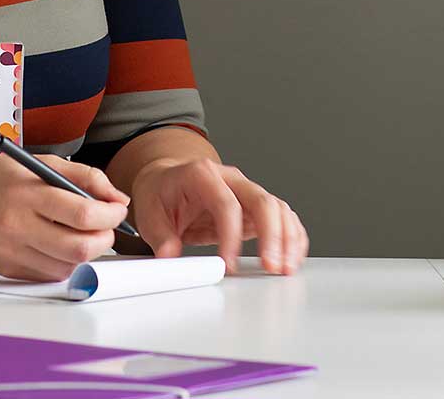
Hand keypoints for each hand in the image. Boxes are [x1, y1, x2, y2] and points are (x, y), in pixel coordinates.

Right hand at [0, 152, 129, 282]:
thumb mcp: (38, 162)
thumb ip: (83, 177)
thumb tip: (117, 198)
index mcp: (26, 194)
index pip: (83, 213)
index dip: (110, 214)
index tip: (117, 209)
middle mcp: (16, 226)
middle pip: (79, 248)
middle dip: (104, 239)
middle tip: (106, 227)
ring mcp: (10, 251)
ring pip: (67, 266)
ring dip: (86, 252)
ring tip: (82, 233)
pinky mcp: (5, 268)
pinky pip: (48, 274)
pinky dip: (64, 262)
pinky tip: (59, 244)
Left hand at [129, 157, 307, 275]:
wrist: (169, 180)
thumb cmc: (162, 193)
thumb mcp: (150, 212)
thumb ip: (161, 235)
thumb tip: (170, 255)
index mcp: (203, 174)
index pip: (225, 203)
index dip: (230, 234)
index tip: (228, 263)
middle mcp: (231, 179)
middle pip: (262, 201)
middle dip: (272, 236)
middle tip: (271, 266)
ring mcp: (247, 190)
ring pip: (278, 209)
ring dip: (287, 239)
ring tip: (285, 268)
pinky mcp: (256, 206)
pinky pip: (283, 217)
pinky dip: (292, 236)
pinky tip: (293, 256)